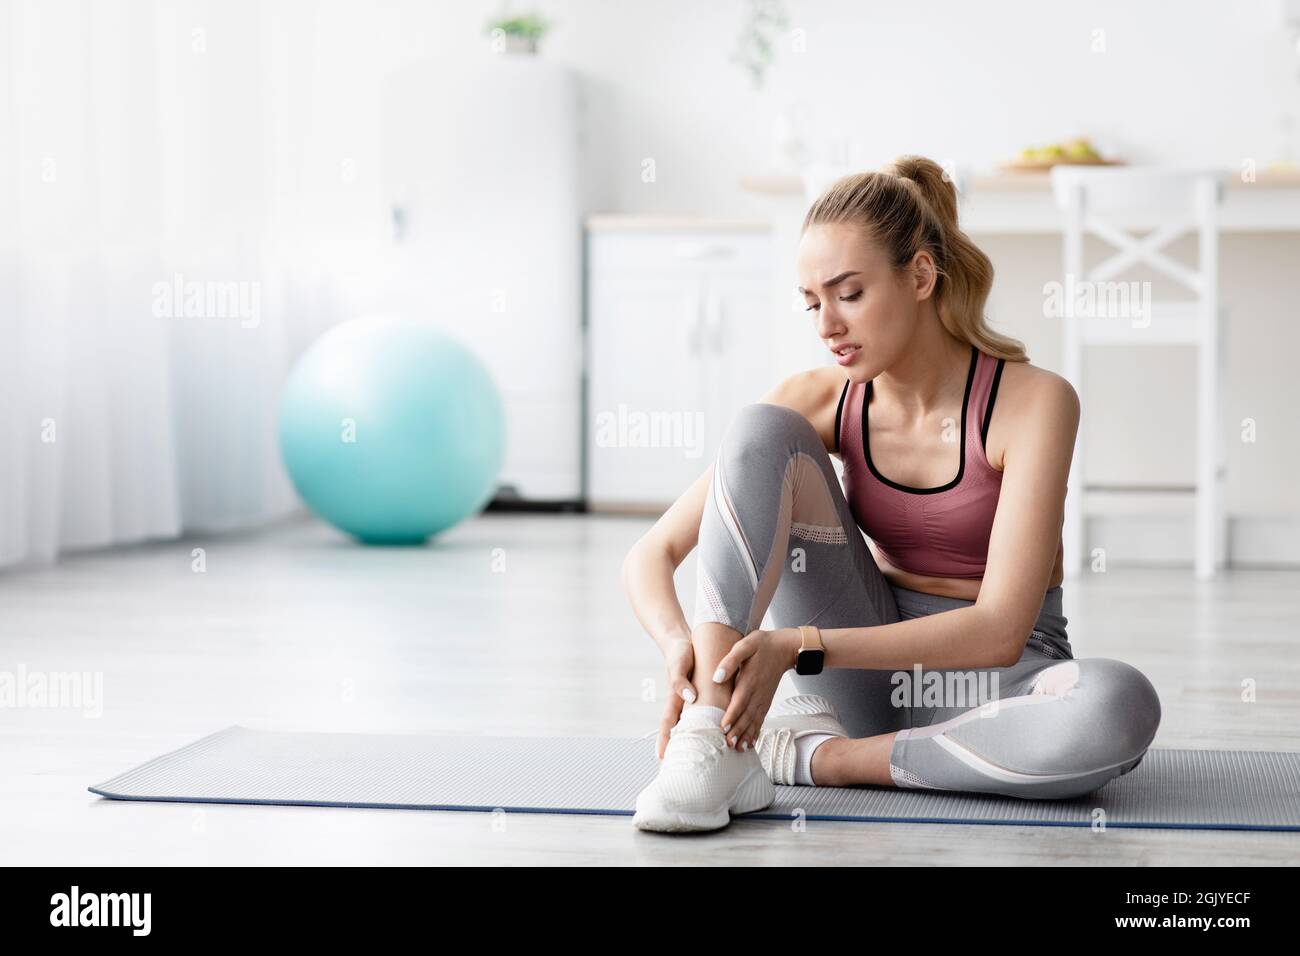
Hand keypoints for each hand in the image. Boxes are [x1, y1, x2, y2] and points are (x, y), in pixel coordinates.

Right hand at [656, 638, 697, 760]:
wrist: (684, 642)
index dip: (665, 742)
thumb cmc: (679, 653)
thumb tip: (690, 698)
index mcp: (674, 700)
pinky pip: (704, 716)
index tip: (662, 758)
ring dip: (694, 742)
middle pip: (679, 731)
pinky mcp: (700, 697)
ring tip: (700, 761)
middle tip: (679, 768)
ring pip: (693, 726)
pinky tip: (715, 737)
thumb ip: (681, 681)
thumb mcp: (679, 664)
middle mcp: (682, 704)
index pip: (667, 725)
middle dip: (678, 749)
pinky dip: (707, 727)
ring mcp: (690, 702)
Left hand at [714, 627, 799, 751]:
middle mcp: (758, 692)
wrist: (785, 648)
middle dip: (737, 731)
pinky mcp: (767, 700)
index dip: (731, 716)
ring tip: (738, 749)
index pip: (739, 701)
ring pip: (754, 720)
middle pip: (746, 716)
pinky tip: (751, 742)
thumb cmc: (762, 644)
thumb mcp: (745, 645)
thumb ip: (730, 660)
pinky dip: (756, 731)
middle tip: (728, 745)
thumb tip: (717, 677)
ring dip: (746, 735)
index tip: (722, 728)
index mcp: (750, 680)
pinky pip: (761, 719)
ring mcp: (764, 698)